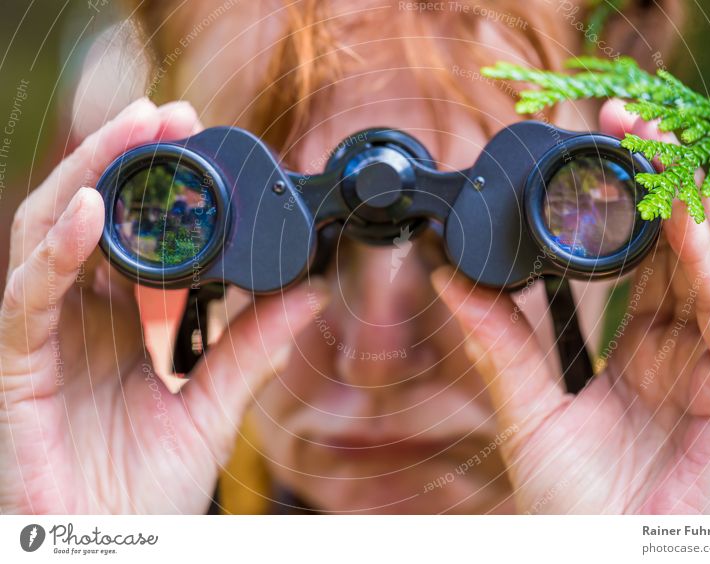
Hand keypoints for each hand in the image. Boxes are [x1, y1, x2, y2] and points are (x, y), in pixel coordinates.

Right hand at [0, 99, 327, 513]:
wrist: (110, 550)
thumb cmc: (148, 488)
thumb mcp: (214, 406)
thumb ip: (254, 348)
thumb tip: (310, 292)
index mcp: (124, 320)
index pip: (136, 232)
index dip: (162, 184)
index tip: (203, 141)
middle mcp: (80, 316)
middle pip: (90, 212)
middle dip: (124, 156)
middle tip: (170, 113)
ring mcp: (44, 334)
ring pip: (49, 231)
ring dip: (91, 174)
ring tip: (135, 130)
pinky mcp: (17, 364)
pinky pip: (27, 295)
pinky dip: (57, 249)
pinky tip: (91, 210)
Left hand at [431, 99, 709, 513]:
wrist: (604, 558)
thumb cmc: (573, 502)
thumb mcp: (526, 407)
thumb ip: (498, 338)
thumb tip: (448, 275)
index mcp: (644, 344)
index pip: (649, 251)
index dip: (632, 198)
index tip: (599, 145)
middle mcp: (686, 344)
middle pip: (688, 242)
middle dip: (665, 178)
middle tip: (628, 123)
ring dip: (692, 202)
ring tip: (657, 148)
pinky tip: (686, 221)